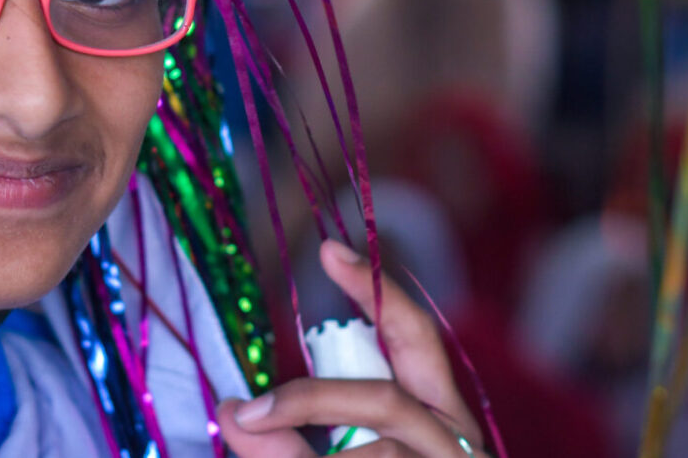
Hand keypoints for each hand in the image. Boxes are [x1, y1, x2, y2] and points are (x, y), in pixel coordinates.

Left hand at [215, 240, 482, 456]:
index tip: (329, 251)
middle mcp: (457, 443)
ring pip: (374, 454)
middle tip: (249, 413)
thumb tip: (230, 407)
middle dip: (312, 400)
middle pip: (386, 398)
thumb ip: (284, 448)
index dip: (376, 290)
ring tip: (261, 446)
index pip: (412, 337)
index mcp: (437, 416)